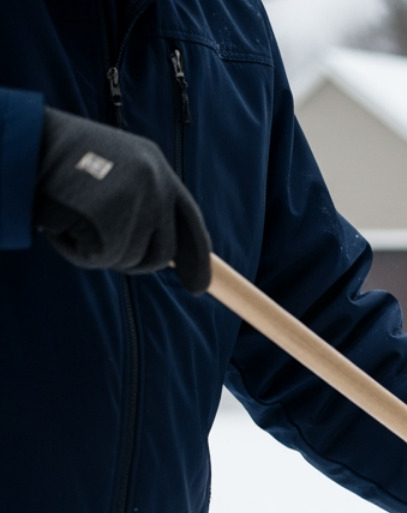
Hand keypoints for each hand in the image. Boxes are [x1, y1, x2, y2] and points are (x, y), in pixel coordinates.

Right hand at [33, 107, 210, 293]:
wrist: (18, 143)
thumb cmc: (53, 158)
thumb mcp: (110, 170)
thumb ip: (140, 201)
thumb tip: (161, 251)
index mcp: (157, 166)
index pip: (190, 224)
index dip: (196, 260)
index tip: (198, 287)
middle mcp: (155, 182)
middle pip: (161, 253)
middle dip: (131, 260)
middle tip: (95, 242)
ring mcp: (135, 201)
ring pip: (127, 258)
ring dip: (94, 249)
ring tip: (70, 214)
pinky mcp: (109, 219)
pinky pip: (97, 257)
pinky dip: (73, 248)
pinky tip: (58, 221)